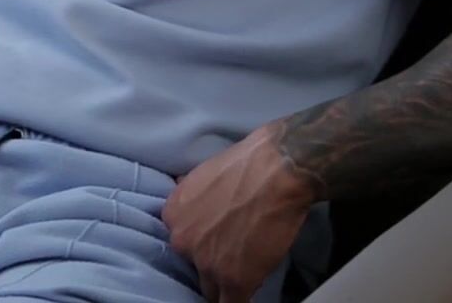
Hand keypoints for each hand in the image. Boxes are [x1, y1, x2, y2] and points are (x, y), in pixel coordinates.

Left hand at [163, 123, 315, 302]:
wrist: (278, 171)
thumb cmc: (248, 163)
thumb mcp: (203, 172)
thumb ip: (191, 194)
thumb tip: (189, 195)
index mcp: (173, 215)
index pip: (181, 241)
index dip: (201, 244)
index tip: (216, 243)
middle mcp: (182, 242)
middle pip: (193, 265)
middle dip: (212, 262)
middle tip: (232, 255)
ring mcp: (207, 264)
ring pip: (211, 288)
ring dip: (226, 282)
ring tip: (243, 275)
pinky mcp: (234, 281)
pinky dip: (239, 299)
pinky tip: (247, 292)